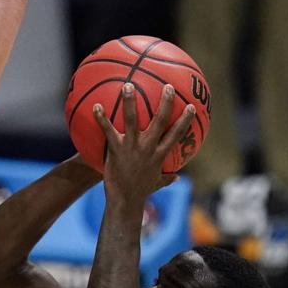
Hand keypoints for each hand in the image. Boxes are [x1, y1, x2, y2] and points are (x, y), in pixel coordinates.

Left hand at [93, 83, 194, 203]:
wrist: (125, 201)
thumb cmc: (140, 192)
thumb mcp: (156, 183)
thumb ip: (167, 177)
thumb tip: (178, 176)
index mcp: (159, 154)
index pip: (177, 134)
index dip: (185, 120)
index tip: (191, 106)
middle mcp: (148, 147)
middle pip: (160, 121)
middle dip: (166, 103)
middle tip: (168, 86)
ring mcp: (132, 147)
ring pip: (132, 120)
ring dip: (130, 102)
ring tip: (128, 85)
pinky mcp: (116, 149)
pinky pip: (108, 130)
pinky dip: (101, 118)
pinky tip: (95, 106)